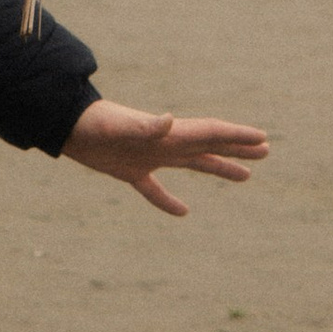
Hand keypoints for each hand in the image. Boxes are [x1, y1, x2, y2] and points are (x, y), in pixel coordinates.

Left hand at [62, 99, 269, 218]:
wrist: (66, 126)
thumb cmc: (95, 125)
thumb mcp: (122, 127)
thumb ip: (147, 127)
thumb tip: (170, 119)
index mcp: (170, 134)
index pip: (211, 133)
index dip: (237, 136)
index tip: (262, 138)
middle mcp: (165, 143)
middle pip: (210, 146)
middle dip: (238, 149)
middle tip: (265, 151)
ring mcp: (149, 157)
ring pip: (192, 164)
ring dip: (219, 168)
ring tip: (245, 177)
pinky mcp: (130, 170)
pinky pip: (155, 189)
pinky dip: (168, 201)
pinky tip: (183, 212)